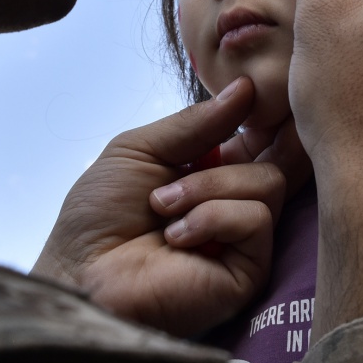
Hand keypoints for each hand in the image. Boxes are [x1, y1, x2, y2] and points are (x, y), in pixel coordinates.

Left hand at [31, 78, 308, 337]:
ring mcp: (244, 239)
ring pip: (268, 181)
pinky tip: (177, 237)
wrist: (81, 273)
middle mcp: (235, 202)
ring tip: (162, 208)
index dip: (266, 114)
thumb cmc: (99, 216)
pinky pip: (256, 219)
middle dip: (250, 141)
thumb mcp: (141, 149)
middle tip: (214, 145)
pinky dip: (212, 217)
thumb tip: (247, 88)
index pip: (262, 137)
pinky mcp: (249, 271)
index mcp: (214, 171)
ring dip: (207, 186)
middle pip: (281, 154)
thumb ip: (196, 122)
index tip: (258, 91)